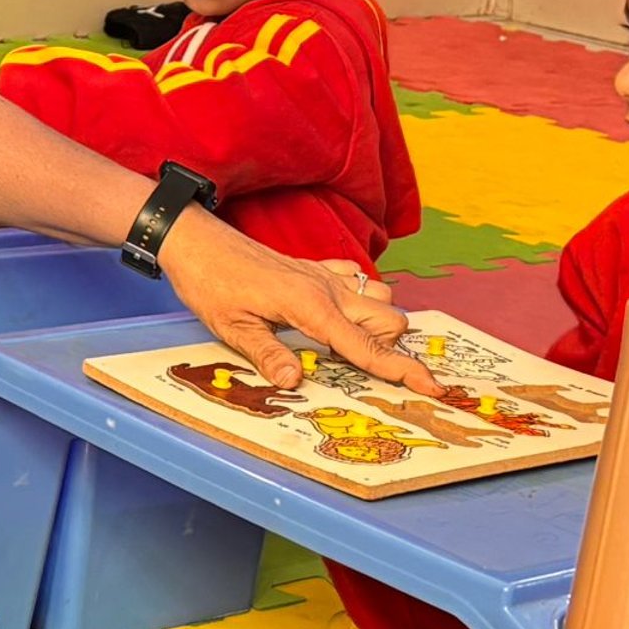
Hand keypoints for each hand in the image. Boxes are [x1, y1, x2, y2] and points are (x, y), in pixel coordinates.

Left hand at [160, 209, 441, 395]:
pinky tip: (338, 313)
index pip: (367, 347)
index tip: (432, 388)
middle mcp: (326, 287)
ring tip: (348, 344)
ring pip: (381, 295)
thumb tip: (295, 382)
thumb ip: (267, 355)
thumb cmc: (210, 282)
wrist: (196, 240)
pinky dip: (362, 297)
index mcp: (310, 306)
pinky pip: (358, 278)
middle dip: (390, 347)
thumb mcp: (232, 327)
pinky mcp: (313, 267)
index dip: (401, 370)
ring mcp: (322, 274)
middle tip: (362, 369)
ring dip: (378, 322)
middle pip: (390, 319)